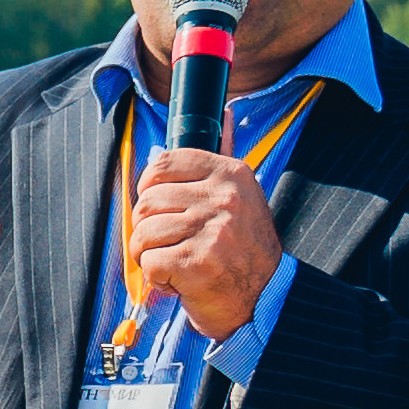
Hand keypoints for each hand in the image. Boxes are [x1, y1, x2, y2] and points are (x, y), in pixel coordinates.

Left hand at [125, 146, 279, 339]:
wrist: (265, 299)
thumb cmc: (243, 248)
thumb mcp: (242, 196)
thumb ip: (225, 155)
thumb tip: (228, 109)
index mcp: (231, 174)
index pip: (162, 164)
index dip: (149, 189)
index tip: (160, 207)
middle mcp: (224, 198)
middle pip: (147, 201)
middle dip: (147, 229)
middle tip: (169, 244)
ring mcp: (212, 230)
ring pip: (143, 233)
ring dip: (149, 255)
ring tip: (174, 262)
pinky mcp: (198, 263)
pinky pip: (150, 263)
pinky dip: (157, 279)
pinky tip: (179, 280)